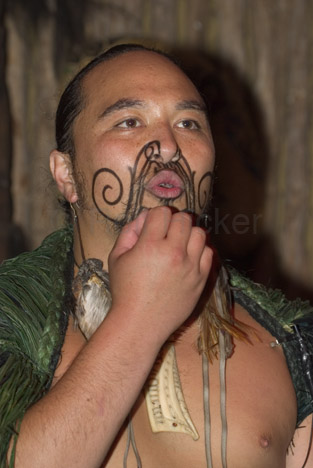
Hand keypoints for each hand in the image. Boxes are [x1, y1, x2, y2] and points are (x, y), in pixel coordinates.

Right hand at [108, 207, 212, 344]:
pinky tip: (188, 257)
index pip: (162, 212)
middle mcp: (173, 253)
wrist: (140, 323)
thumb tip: (145, 216)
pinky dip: (199, 250)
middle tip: (166, 234)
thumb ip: (130, 231)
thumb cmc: (125, 290)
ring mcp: (190, 266)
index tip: (153, 226)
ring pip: (199, 232)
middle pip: (183, 219)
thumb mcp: (117, 257)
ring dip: (188, 234)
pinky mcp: (201, 279)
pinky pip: (208, 252)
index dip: (155, 216)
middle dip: (173, 222)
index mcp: (150, 245)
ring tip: (179, 244)